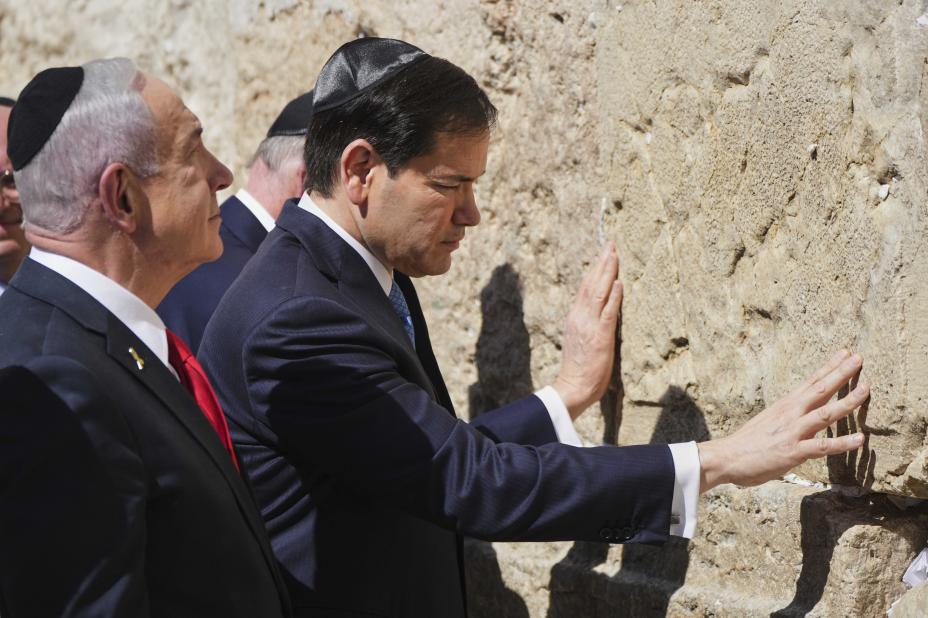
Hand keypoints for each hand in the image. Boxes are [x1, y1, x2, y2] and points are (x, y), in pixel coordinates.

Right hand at [553, 244, 623, 418]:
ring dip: (608, 272)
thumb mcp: (581, 339)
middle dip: (602, 263)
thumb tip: (599, 311)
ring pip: (599, 293)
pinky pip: (608, 313)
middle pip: (592, 284)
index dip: (595, 269)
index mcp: (575, 317)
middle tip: (611, 244)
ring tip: (615, 254)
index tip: (604, 253)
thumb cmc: (580, 369)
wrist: (573, 387)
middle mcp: (580, 317)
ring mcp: (589, 326)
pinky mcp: (600, 337)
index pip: (586, 288)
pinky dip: (614, 297)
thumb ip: (588, 323)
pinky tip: (619, 283)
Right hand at [697, 350, 867, 492]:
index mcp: (784, 405)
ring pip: (825, 414)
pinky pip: (822, 446)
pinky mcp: (793, 451)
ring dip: (847, 402)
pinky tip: (860, 439)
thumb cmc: (746, 443)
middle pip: (820, 389)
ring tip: (866, 390)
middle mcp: (790, 414)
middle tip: (858, 358)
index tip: (844, 353)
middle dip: (841, 373)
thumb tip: (800, 414)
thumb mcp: (768, 421)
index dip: (829, 367)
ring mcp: (793, 432)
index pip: (811, 381)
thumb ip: (786, 417)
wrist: (726, 457)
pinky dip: (842, 443)